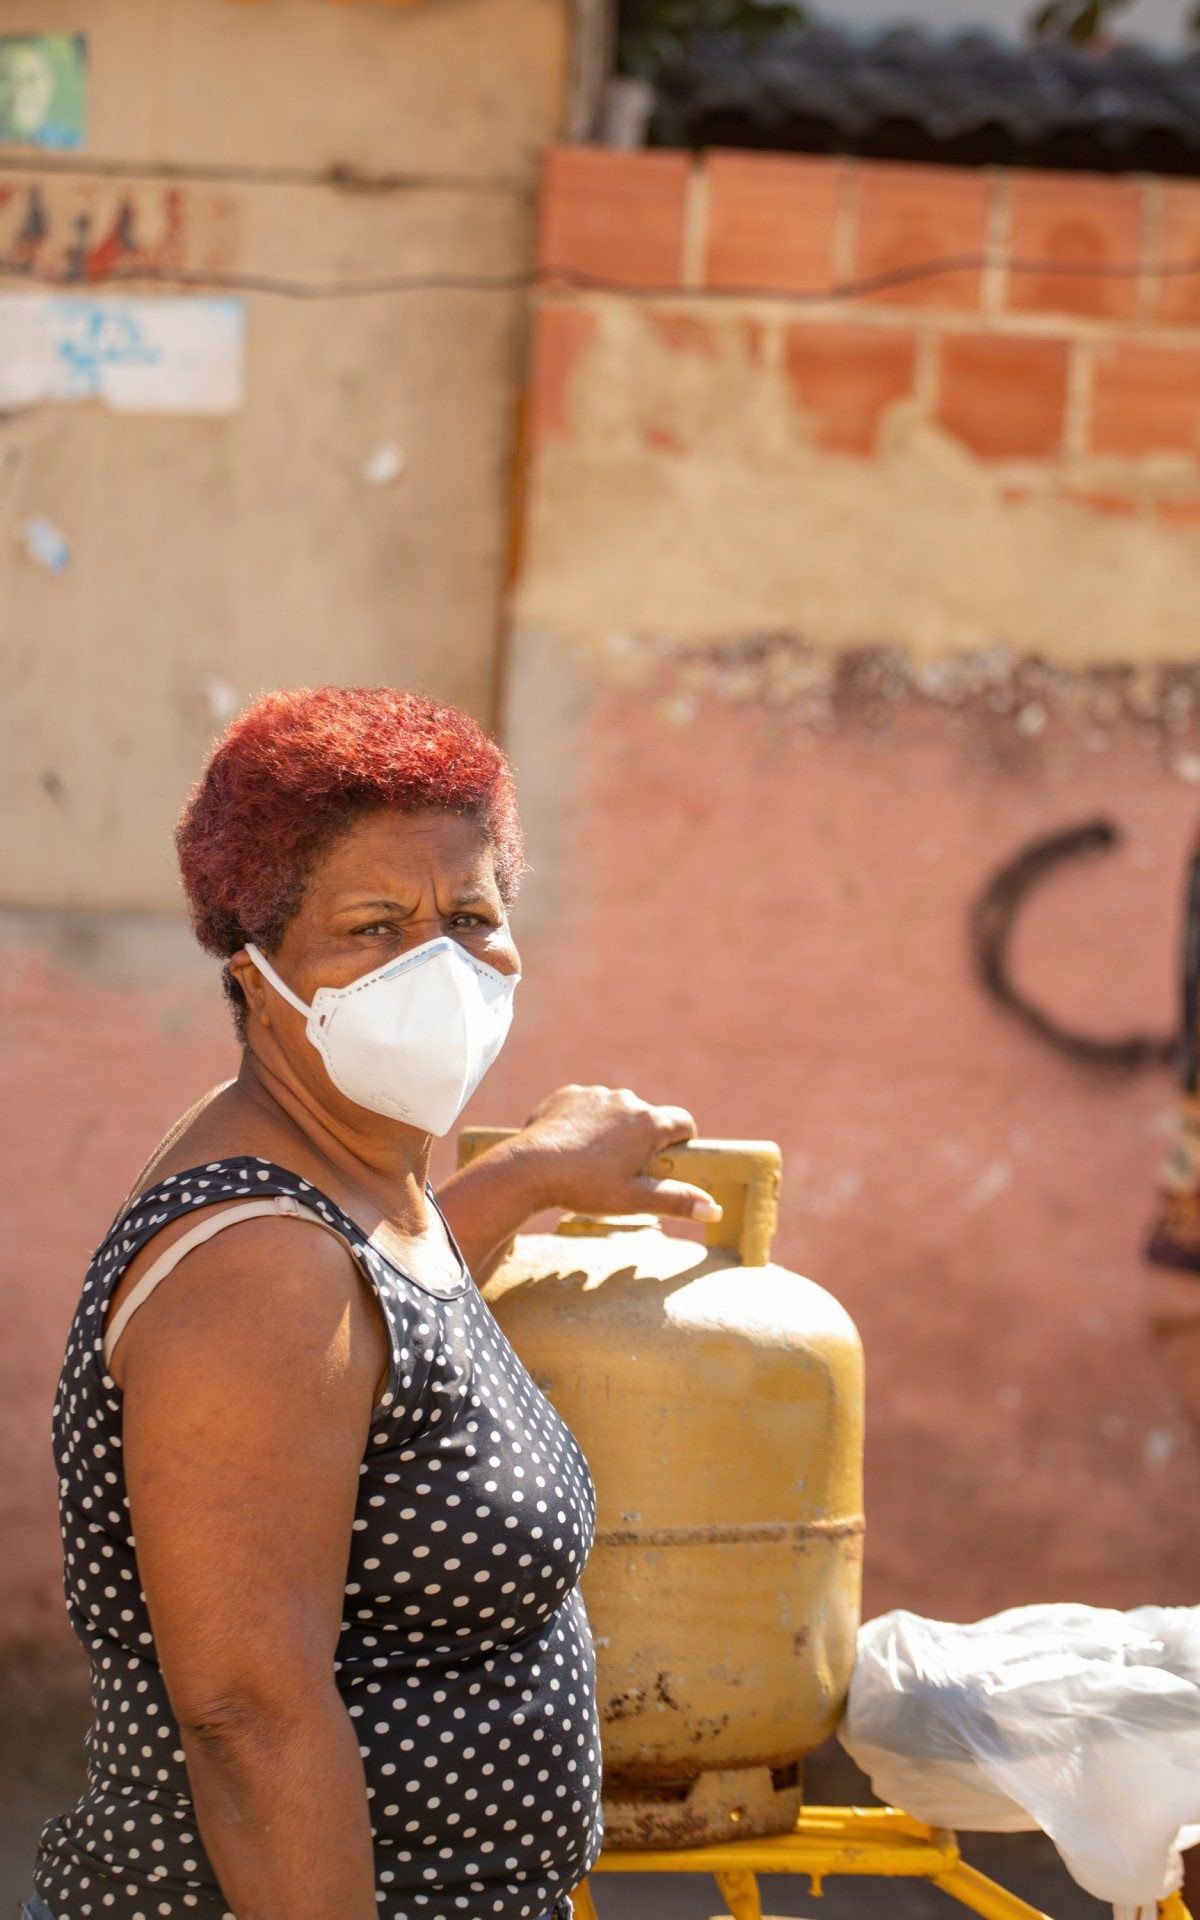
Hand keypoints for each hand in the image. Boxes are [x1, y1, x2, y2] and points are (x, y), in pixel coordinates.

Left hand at [519, 1084, 721, 1223]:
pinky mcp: (568, 1094)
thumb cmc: (586, 1187)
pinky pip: (586, 1107)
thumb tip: (714, 1210)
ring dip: (613, 1131)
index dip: (682, 1143)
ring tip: (592, 1163)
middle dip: (642, 1141)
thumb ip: (676, 1201)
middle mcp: (626, 1099)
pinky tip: (570, 1148)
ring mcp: (595, 1094)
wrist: (529, 1169)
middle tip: (623, 1172)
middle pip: (648, 1118)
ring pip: (616, 1112)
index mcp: (649, 1122)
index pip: (684, 1123)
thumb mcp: (635, 1201)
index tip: (668, 1162)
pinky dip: (584, 1123)